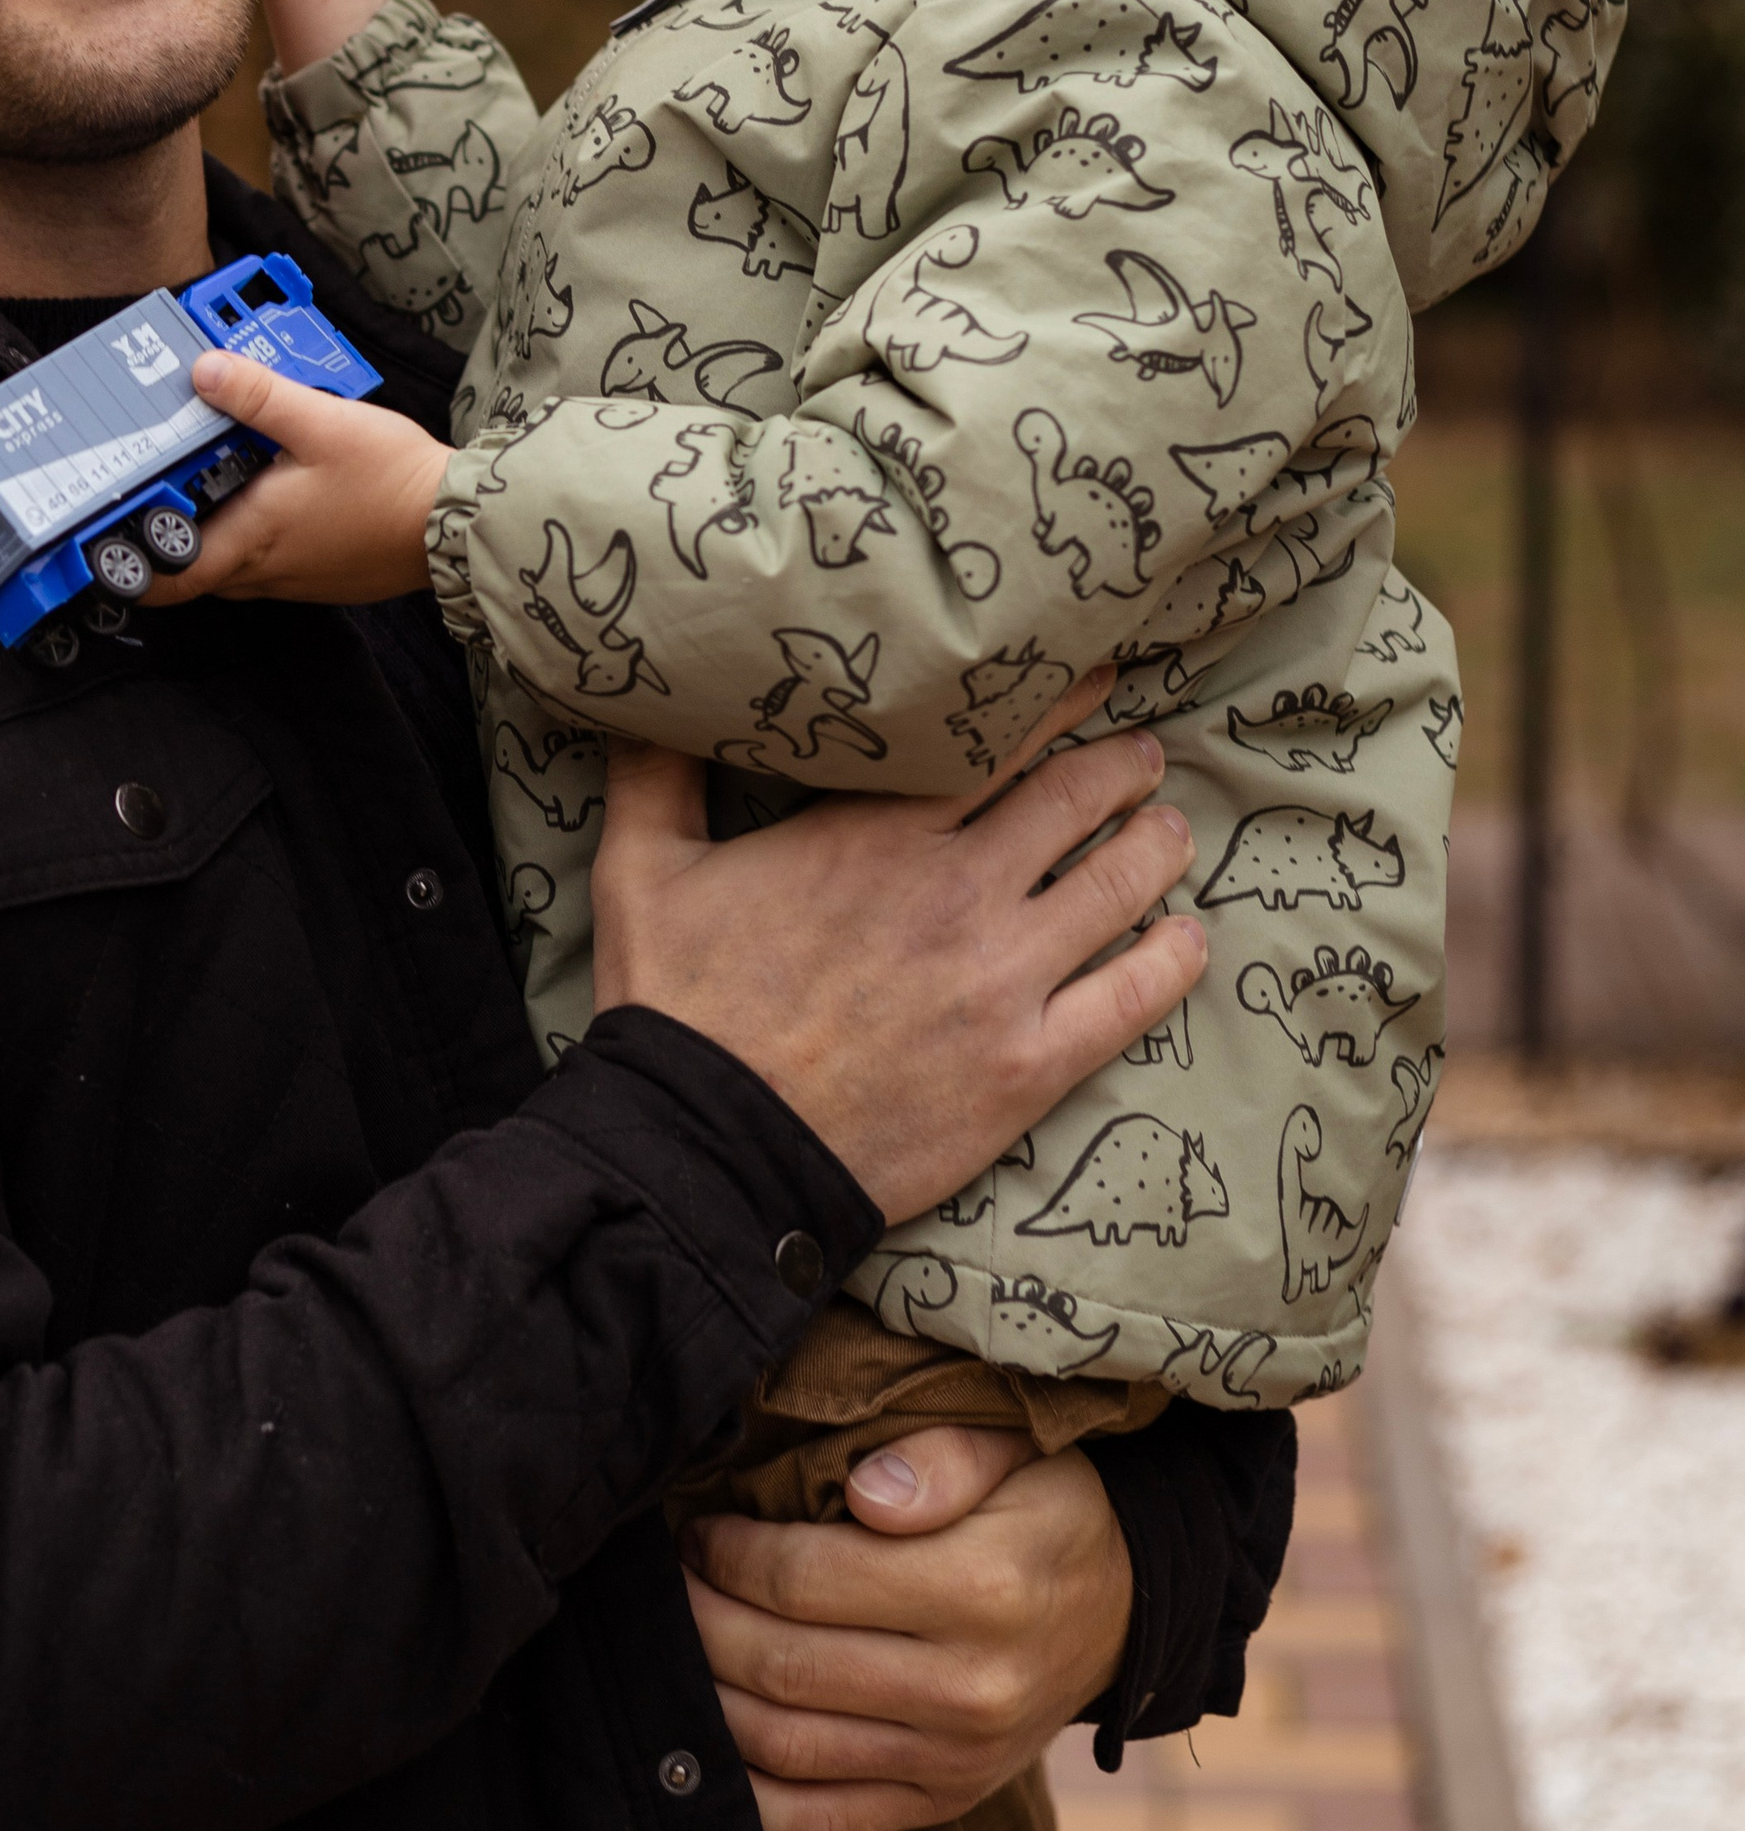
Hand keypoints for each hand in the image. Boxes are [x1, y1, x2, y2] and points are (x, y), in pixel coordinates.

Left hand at [143, 349, 446, 605]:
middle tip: (163, 484)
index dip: (131, 564)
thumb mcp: (320, 421)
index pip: (170, 575)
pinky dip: (259, 532)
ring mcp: (297, 578)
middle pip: (197, 565)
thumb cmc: (393, 481)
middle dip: (175, 531)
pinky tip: (277, 491)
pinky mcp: (323, 575)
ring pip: (234, 563)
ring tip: (220, 477)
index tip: (107, 540)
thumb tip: (202, 373)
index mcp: (253, 537)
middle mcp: (267, 569)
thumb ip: (256, 396)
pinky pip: (271, 560)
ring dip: (219, 529)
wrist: (456, 522)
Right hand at [589, 709, 1198, 1225]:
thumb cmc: (675, 1006)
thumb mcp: (642, 867)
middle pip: (1073, 802)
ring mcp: (1000, 980)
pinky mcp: (1025, 1066)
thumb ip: (656, 773)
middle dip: (1118, 767)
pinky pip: (1128, 1001)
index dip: (1058, 703)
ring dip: (1156, 848)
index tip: (1092, 680)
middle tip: (1140, 753)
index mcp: (875, 832)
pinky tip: (1188, 939)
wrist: (707, 1150)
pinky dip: (1169, 962)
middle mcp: (955, 890)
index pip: (997, 743)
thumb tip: (644, 702)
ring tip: (1172, 829)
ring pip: (1116, 888)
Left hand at [683, 1439, 1133, 1830]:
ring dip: (708, 1697)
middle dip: (702, 1620)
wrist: (1127, 1608)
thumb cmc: (1049, 1509)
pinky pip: (826, 1820)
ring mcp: (955, 1761)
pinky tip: (709, 1743)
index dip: (732, 1553)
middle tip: (665, 1579)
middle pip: (785, 1665)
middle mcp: (969, 1690)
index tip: (697, 1527)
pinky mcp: (944, 1804)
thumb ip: (939, 1460)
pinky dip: (752, 1796)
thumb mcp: (1013, 1450)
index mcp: (982, 1589)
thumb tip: (863, 1494)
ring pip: (789, 1745)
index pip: (809, 1580)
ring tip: (677, 1641)